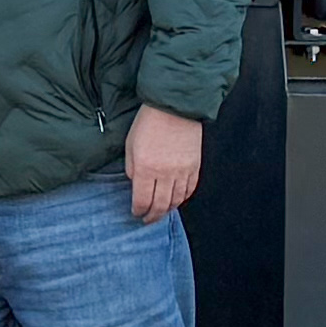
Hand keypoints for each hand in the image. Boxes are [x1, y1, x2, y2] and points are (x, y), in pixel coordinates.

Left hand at [124, 103, 202, 221]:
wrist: (175, 106)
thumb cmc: (149, 121)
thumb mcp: (131, 144)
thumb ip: (132, 167)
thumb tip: (136, 182)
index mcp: (146, 168)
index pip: (143, 200)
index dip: (139, 210)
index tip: (136, 213)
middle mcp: (165, 174)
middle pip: (160, 205)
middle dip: (153, 216)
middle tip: (148, 220)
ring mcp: (182, 171)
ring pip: (177, 200)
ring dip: (168, 209)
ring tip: (162, 212)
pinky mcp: (195, 166)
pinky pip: (190, 189)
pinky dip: (183, 198)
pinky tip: (177, 199)